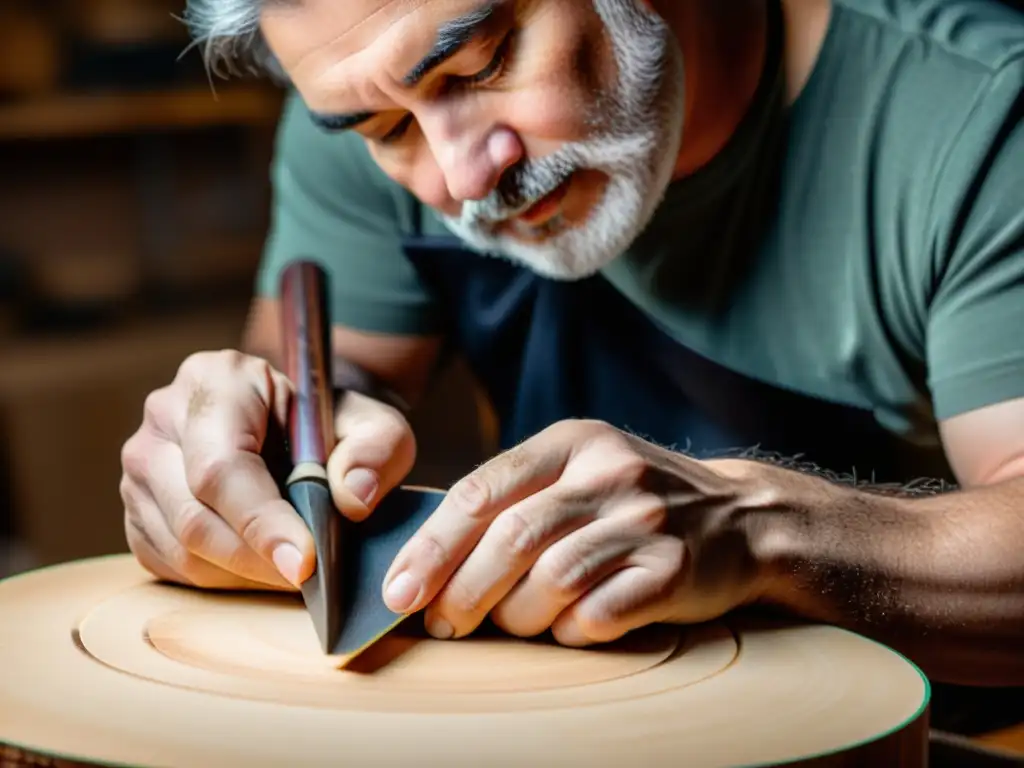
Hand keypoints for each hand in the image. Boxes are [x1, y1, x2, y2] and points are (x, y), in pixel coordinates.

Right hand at [120, 350, 415, 590]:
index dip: (261, 521)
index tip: (305, 562)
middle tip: (309, 579)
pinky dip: (222, 579)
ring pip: (181, 548)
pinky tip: (262, 565)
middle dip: (257, 559)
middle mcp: (164, 418)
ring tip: (293, 569)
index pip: (222, 465)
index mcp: (216, 379)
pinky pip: (171, 565)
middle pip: (194, 515)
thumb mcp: (376, 425)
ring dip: (242, 574)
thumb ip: (378, 449)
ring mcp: (142, 467)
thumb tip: (352, 498)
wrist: (299, 431)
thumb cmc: (333, 426)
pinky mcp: (139, 511)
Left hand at [381, 420, 773, 645]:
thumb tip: (430, 556)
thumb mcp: (580, 472)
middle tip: (440, 622)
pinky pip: (600, 613)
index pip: (482, 490)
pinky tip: (566, 630)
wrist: (742, 518)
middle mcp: (609, 472)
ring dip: (516, 617)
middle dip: (461, 590)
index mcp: (572, 442)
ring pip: (551, 581)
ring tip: (509, 626)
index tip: (399, 589)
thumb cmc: (634, 503)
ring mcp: (645, 519)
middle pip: (511, 538)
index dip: (432, 545)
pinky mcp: (675, 569)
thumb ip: (516, 497)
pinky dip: (570, 632)